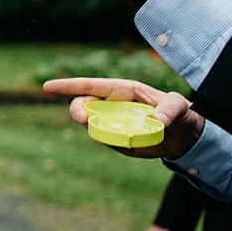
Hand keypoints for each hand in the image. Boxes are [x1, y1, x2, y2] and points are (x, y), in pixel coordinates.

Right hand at [43, 76, 203, 158]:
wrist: (184, 137)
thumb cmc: (180, 113)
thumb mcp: (179, 106)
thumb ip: (170, 109)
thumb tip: (156, 120)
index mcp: (122, 90)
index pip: (90, 86)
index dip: (68, 85)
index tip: (47, 87)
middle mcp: (112, 105)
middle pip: (83, 106)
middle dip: (78, 112)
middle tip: (84, 121)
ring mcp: (112, 123)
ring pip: (92, 125)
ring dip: (98, 131)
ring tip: (125, 136)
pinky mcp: (116, 140)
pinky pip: (107, 142)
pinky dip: (115, 145)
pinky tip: (136, 144)